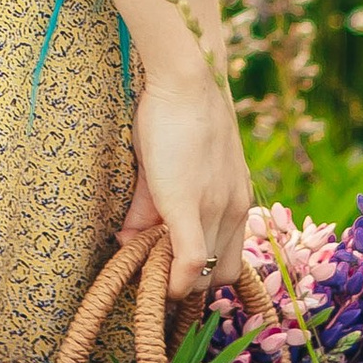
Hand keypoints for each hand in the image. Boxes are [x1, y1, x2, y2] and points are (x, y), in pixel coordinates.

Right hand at [121, 69, 252, 299]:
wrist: (187, 81)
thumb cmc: (176, 115)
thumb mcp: (169, 167)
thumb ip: (150, 207)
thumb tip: (128, 240)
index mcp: (235, 203)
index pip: (228, 262)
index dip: (197, 274)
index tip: (165, 267)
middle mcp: (233, 212)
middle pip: (219, 275)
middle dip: (185, 281)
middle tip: (152, 266)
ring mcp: (217, 210)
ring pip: (205, 274)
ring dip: (175, 278)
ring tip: (145, 260)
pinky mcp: (191, 206)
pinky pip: (191, 262)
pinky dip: (174, 279)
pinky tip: (147, 269)